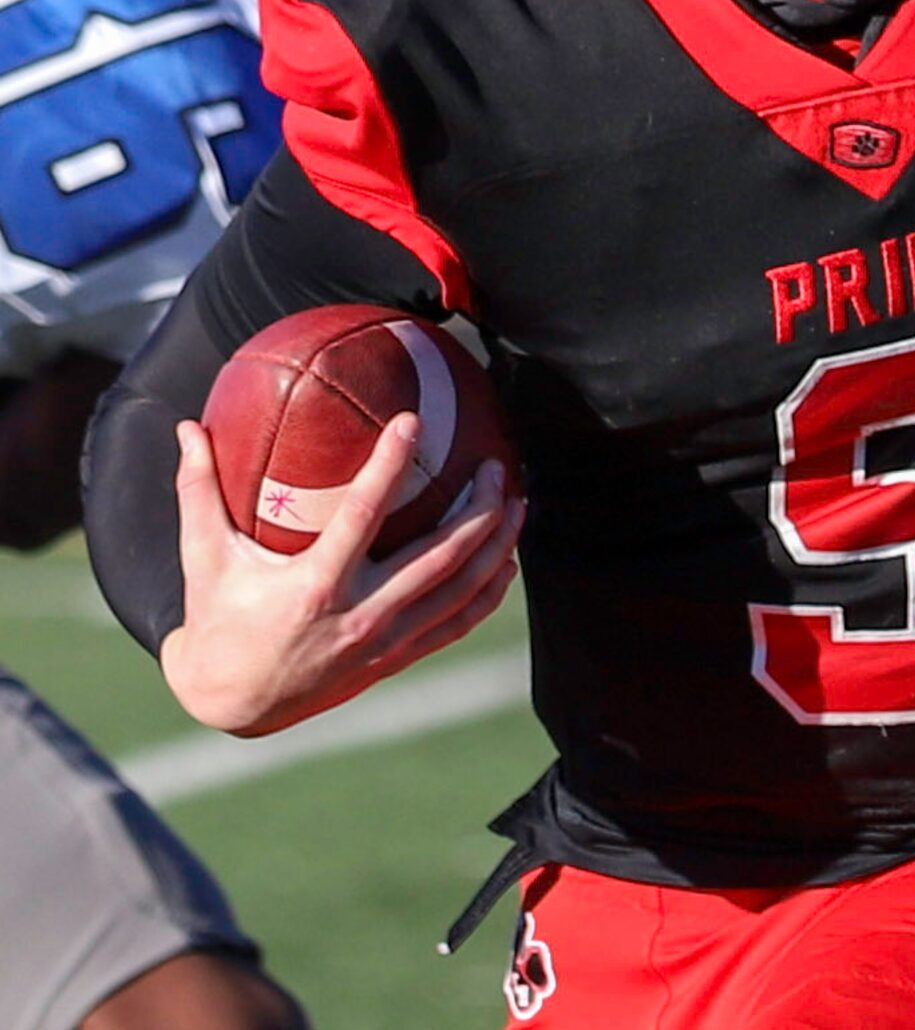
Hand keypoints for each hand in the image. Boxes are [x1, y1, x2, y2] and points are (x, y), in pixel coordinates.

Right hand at [159, 413, 522, 736]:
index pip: (364, 513)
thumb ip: (198, 490)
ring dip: (498, 545)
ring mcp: (385, 642)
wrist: (231, 703)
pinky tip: (507, 560)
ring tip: (518, 501)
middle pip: (441, 555)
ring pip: (462, 589)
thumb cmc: (218, 619)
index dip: (390, 463)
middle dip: (479, 507)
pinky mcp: (397, 659)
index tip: (414, 420)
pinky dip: (489, 591)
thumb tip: (186, 426)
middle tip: (498, 465)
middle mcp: (360, 614)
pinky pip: (458, 622)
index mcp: (315, 586)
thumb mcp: (204, 557)